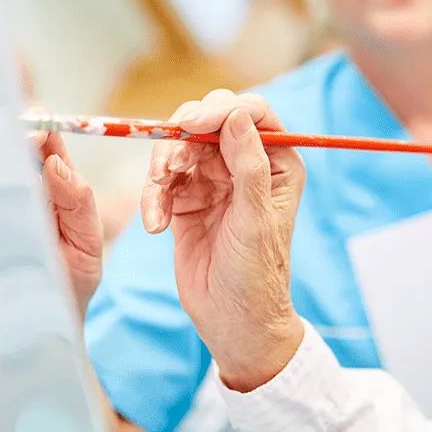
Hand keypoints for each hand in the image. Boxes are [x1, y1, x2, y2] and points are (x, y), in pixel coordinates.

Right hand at [28, 109, 102, 317]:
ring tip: (6, 149)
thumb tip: (56, 164)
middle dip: (17, 140)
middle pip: (16, 156)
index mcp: (57, 193)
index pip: (48, 152)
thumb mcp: (86, 242)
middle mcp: (26, 198)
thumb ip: (79, 203)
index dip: (45, 132)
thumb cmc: (69, 284)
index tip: (41, 121)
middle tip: (24, 135)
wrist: (46, 330)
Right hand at [142, 90, 305, 391]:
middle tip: (167, 165)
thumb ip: (248, 166)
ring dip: (163, 168)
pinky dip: (152, 196)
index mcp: (278, 162)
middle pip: (209, 123)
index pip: (252, 114)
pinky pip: (163, 180)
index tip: (191, 124)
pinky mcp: (187, 199)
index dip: (221, 110)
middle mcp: (247, 164)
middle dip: (183, 137)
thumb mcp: (255, 219)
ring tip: (158, 199)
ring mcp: (215, 180)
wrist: (232, 321)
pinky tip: (154, 225)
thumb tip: (236, 115)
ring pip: (180, 148)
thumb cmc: (257, 275)